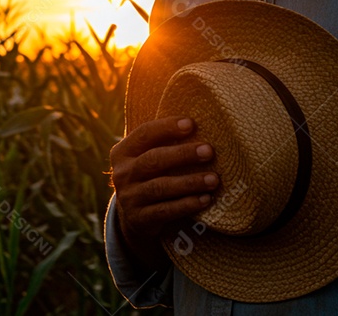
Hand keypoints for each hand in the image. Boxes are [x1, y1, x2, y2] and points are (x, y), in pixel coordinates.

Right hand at [109, 116, 218, 270]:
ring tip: (214, 179)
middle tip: (210, 151)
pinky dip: (187, 204)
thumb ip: (162, 141)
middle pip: (154, 160)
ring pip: (161, 187)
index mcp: (122, 152)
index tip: (192, 123)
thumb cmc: (151, 175)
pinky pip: (166, 210)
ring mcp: (129, 197)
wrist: (135, 217)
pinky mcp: (139, 219)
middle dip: (183, 154)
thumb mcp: (146, 156)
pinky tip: (206, 199)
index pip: (144, 134)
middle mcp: (122, 173)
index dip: (167, 127)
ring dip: (190, 182)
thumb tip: (200, 118)